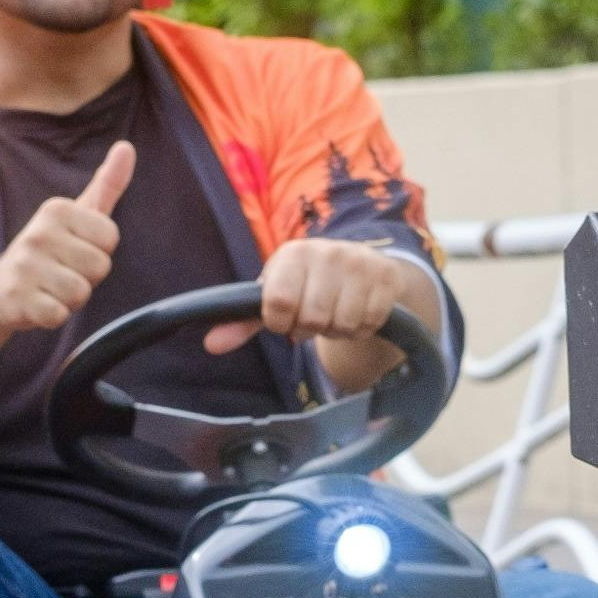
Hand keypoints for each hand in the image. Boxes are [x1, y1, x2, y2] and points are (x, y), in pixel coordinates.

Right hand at [0, 140, 131, 333]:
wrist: (1, 288)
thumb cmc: (50, 250)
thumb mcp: (79, 214)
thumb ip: (107, 184)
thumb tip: (127, 147)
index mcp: (56, 210)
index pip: (110, 238)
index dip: (98, 251)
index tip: (75, 250)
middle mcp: (37, 233)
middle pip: (99, 266)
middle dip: (87, 277)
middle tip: (62, 272)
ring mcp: (24, 266)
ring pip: (81, 292)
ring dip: (71, 299)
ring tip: (51, 288)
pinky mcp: (16, 299)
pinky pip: (59, 315)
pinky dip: (53, 316)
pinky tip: (39, 304)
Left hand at [210, 238, 414, 355]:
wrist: (361, 262)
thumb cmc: (306, 283)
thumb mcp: (275, 293)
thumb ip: (243, 320)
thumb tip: (211, 345)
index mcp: (293, 253)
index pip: (278, 303)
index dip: (280, 323)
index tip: (285, 319)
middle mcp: (327, 252)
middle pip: (313, 318)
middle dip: (310, 329)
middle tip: (313, 317)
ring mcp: (360, 263)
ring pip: (343, 323)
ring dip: (337, 330)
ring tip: (335, 314)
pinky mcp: (386, 277)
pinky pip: (369, 324)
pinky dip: (361, 329)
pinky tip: (357, 312)